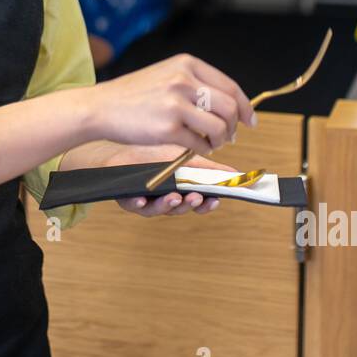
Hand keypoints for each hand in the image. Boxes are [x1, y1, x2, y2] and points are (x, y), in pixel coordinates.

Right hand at [89, 52, 254, 154]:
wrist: (101, 107)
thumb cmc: (133, 95)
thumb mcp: (166, 75)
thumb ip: (195, 83)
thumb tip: (228, 103)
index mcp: (186, 64)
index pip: (230, 86)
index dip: (244, 106)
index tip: (249, 120)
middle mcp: (183, 80)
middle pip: (229, 107)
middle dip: (234, 126)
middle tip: (229, 137)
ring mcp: (175, 104)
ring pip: (219, 127)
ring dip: (221, 140)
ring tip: (212, 143)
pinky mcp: (167, 128)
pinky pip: (200, 143)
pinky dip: (203, 150)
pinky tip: (195, 148)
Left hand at [107, 145, 238, 218]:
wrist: (122, 146)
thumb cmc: (154, 152)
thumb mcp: (184, 157)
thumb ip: (207, 168)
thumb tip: (234, 173)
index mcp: (180, 191)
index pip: (197, 203)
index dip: (207, 204)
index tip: (215, 200)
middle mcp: (165, 199)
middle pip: (180, 209)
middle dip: (189, 205)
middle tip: (195, 197)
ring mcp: (147, 201)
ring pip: (159, 210)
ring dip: (168, 205)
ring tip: (174, 197)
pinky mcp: (128, 199)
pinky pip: (134, 206)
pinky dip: (139, 203)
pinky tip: (142, 199)